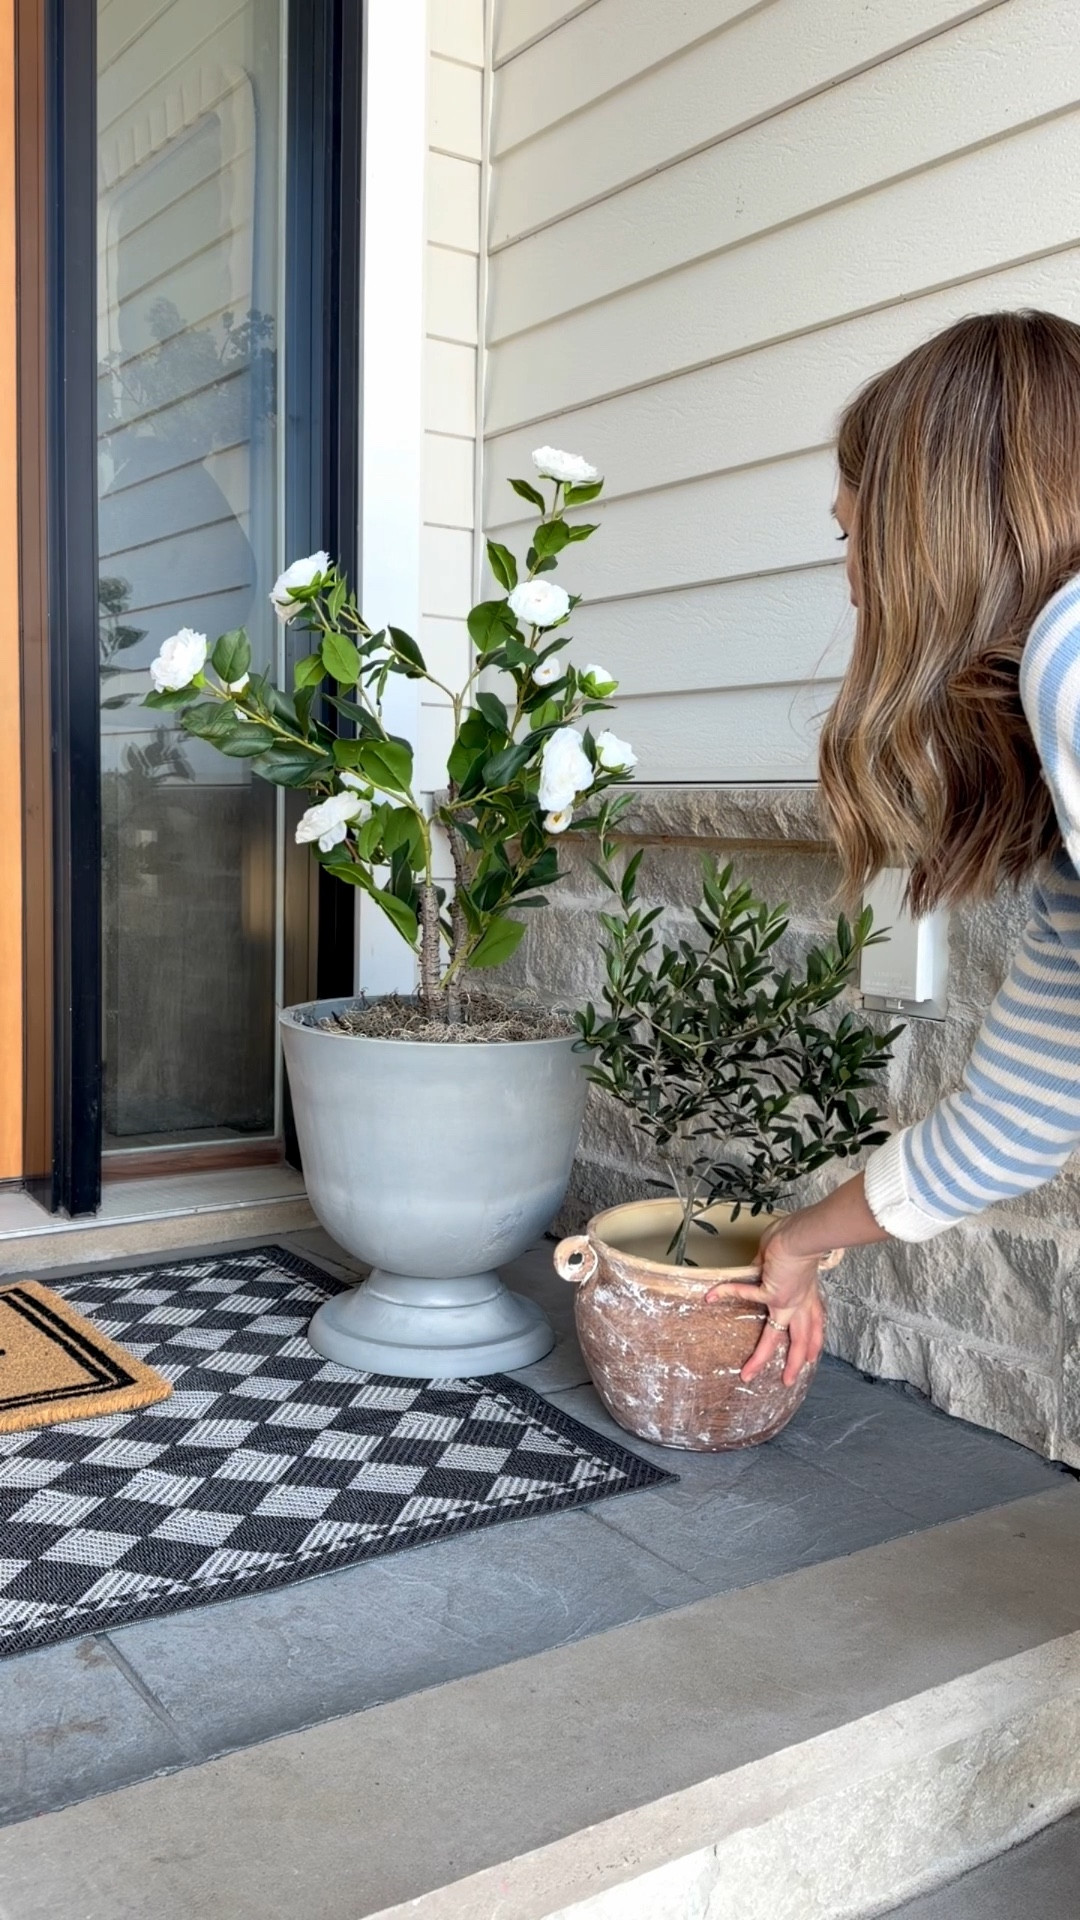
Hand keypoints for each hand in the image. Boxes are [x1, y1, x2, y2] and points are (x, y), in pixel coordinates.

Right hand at [705, 1220, 828, 1387]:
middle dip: (795, 1363)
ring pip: (776, 1337)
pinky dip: (726, 1291)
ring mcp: (786, 1302)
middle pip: (801, 1340)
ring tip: (748, 1372)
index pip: (815, 1324)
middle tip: (786, 1381)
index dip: (814, 1343)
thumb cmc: (799, 1238)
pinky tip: (710, 1295)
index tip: (813, 1357)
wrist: (803, 1237)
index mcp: (809, 1295)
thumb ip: (774, 1267)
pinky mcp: (771, 1294)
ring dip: (761, 1356)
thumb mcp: (789, 1258)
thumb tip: (761, 1265)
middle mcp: (801, 1303)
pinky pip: (745, 1294)